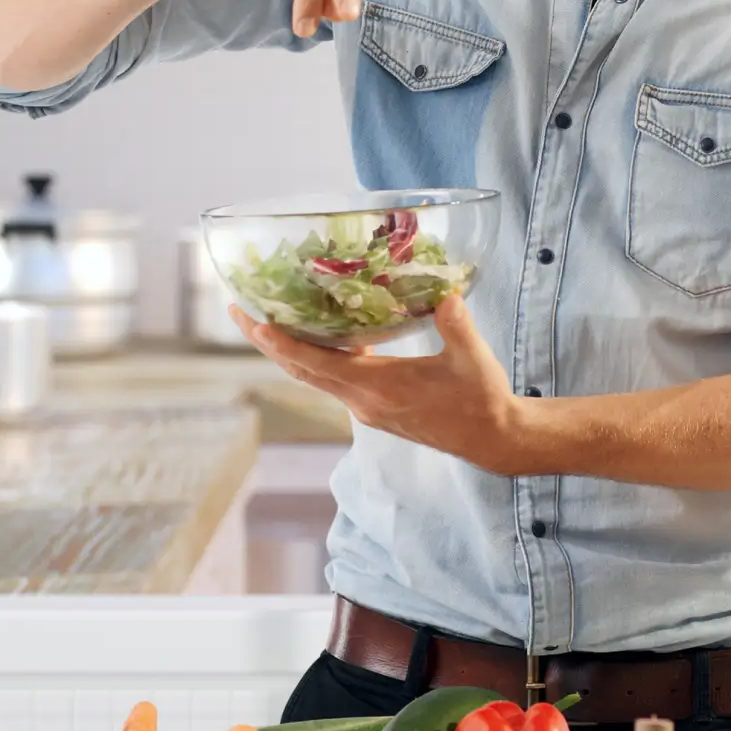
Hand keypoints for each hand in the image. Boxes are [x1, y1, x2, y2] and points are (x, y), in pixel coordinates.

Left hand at [235, 296, 539, 475]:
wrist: (492, 438)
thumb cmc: (482, 398)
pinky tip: (320, 332)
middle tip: (238, 309)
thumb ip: (456, 324)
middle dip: (267, 341)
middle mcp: (363, 401)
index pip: (316, 365)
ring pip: (314, 377)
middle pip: (301, 370)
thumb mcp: (472, 358)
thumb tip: (445, 291)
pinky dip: (316, 357)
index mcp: (379, 388)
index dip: (282, 343)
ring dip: (286, 350)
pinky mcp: (375, 408)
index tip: (254, 321)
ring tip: (263, 319)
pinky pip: (333, 380)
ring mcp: (367, 408)